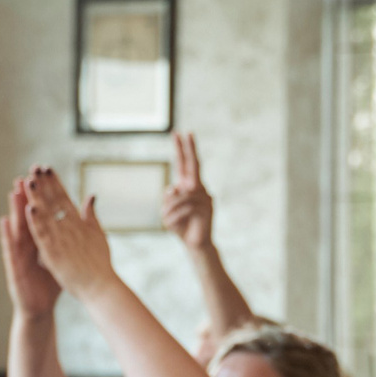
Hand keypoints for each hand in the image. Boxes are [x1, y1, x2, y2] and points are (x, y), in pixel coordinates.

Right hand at [0, 178, 60, 317]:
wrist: (40, 308)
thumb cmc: (49, 283)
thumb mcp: (60, 258)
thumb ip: (67, 239)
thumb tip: (77, 223)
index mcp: (42, 242)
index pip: (42, 216)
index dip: (43, 198)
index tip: (45, 179)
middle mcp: (29, 245)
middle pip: (28, 218)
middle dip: (27, 198)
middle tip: (27, 176)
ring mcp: (20, 255)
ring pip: (18, 229)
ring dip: (15, 211)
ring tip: (15, 191)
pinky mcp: (14, 268)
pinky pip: (10, 250)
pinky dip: (7, 236)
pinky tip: (5, 222)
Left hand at [21, 168, 116, 300]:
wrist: (100, 287)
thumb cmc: (100, 264)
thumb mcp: (98, 234)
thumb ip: (91, 215)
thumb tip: (91, 195)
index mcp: (79, 223)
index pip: (64, 198)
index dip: (54, 182)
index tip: (47, 168)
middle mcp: (70, 228)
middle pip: (54, 201)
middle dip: (45, 184)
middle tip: (35, 167)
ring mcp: (62, 240)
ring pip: (47, 215)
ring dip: (38, 197)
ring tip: (29, 180)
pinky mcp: (55, 253)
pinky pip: (44, 235)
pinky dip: (37, 221)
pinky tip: (30, 207)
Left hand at [161, 132, 214, 250]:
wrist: (195, 244)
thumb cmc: (181, 225)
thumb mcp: (168, 210)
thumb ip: (169, 198)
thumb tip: (174, 188)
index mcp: (189, 185)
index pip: (185, 164)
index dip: (182, 149)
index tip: (179, 134)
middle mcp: (199, 188)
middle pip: (194, 165)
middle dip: (189, 149)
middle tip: (185, 133)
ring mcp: (205, 197)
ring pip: (180, 195)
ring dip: (170, 209)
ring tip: (169, 220)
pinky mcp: (207, 209)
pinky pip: (185, 208)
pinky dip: (175, 217)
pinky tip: (177, 226)